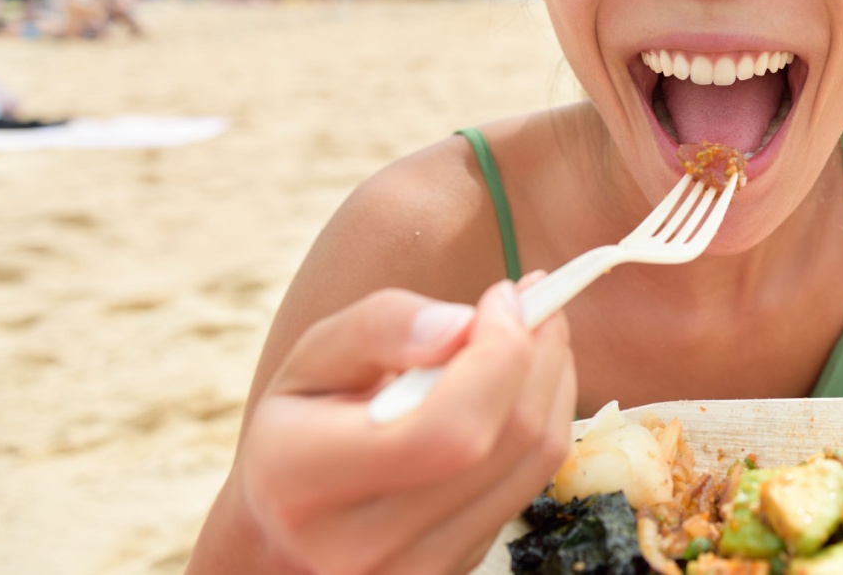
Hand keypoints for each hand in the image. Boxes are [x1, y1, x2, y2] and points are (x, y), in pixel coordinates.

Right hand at [203, 278, 575, 573]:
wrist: (289, 529)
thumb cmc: (303, 424)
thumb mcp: (314, 359)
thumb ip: (378, 327)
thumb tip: (460, 324)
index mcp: (300, 479)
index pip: (445, 429)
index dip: (498, 354)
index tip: (504, 295)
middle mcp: (357, 544)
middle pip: (502, 441)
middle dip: (538, 354)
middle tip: (538, 302)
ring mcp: (413, 570)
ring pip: (534, 461)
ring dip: (553, 381)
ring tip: (535, 335)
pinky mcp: (455, 571)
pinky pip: (533, 484)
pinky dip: (545, 420)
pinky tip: (522, 386)